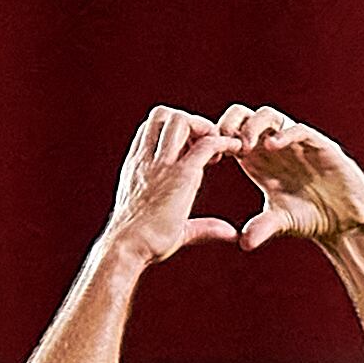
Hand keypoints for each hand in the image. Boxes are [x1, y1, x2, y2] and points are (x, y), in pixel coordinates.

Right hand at [106, 106, 246, 260]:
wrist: (127, 248)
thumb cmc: (143, 243)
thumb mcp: (175, 228)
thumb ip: (203, 226)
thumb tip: (230, 233)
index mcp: (138, 166)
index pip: (151, 128)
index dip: (172, 131)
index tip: (192, 150)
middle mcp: (147, 159)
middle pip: (163, 115)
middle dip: (189, 122)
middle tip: (207, 145)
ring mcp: (162, 165)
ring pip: (181, 121)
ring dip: (203, 127)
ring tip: (218, 148)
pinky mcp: (180, 176)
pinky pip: (204, 145)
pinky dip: (223, 141)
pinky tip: (236, 148)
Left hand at [212, 105, 363, 250]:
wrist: (345, 221)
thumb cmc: (311, 217)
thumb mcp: (281, 222)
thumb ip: (262, 227)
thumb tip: (244, 243)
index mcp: (257, 160)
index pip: (231, 134)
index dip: (218, 139)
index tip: (209, 155)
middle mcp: (274, 145)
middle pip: (244, 116)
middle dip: (230, 123)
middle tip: (223, 142)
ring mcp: (296, 142)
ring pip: (269, 116)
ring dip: (254, 126)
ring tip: (246, 145)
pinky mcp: (319, 144)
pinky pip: (299, 130)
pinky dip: (284, 134)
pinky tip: (273, 145)